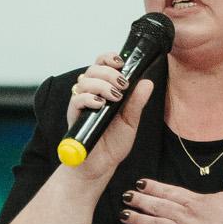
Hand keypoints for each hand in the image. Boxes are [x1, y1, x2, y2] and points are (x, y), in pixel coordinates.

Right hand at [65, 57, 153, 178]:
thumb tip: (147, 82)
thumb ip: (137, 102)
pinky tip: (100, 104)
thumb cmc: (114, 143)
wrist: (101, 165)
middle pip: (92, 69)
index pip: (102, 65)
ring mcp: (81, 104)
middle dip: (109, 73)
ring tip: (115, 97)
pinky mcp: (74, 117)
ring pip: (84, 81)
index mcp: (104, 90)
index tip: (121, 62)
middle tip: (123, 84)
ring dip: (101, 85)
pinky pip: (76, 100)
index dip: (109, 58)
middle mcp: (90, 93)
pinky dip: (88, 98)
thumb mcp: (131, 121)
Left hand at [122, 152, 222, 223]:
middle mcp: (187, 215)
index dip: (152, 187)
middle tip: (124, 196)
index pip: (170, 191)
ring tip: (123, 214)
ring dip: (137, 218)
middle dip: (140, 201)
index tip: (139, 183)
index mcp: (198, 200)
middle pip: (158, 206)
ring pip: (155, 223)